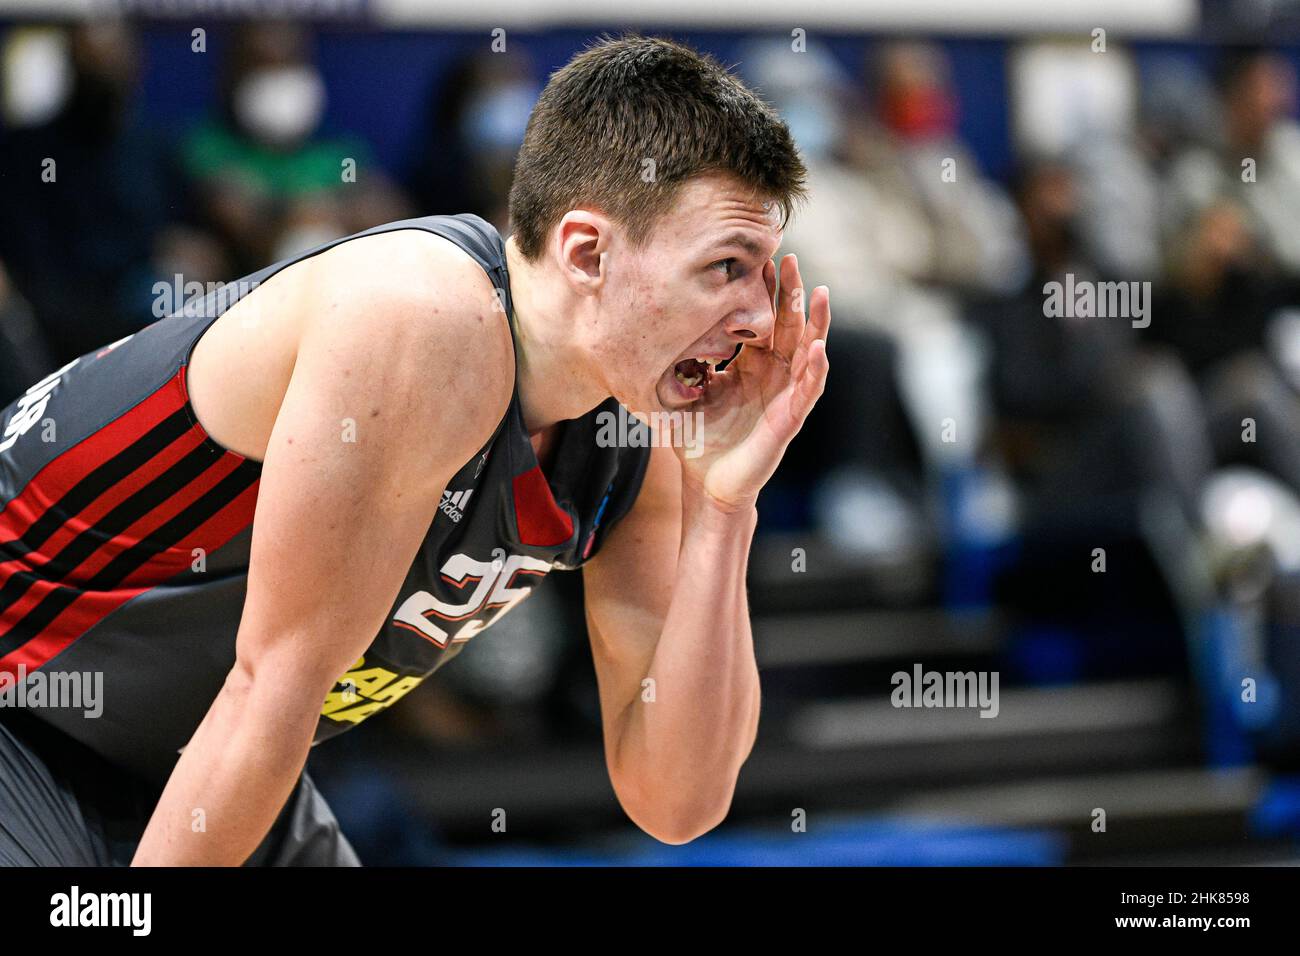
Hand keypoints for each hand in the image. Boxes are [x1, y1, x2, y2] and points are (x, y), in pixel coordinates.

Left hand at [673, 253, 829, 510]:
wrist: (707, 484)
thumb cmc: (698, 441)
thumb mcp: (684, 396)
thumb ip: (677, 366)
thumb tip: (649, 334)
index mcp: (749, 366)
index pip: (762, 321)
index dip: (763, 292)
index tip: (759, 258)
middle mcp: (772, 375)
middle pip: (788, 326)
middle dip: (790, 293)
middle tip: (787, 257)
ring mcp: (785, 395)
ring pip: (808, 352)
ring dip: (816, 323)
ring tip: (822, 294)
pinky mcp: (789, 418)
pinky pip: (807, 391)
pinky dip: (815, 371)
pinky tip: (818, 350)